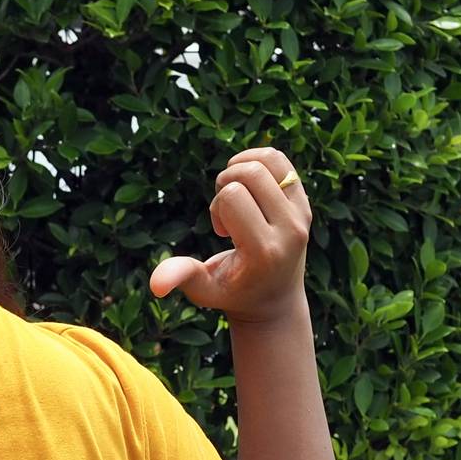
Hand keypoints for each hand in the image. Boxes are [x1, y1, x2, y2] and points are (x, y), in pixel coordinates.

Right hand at [149, 146, 311, 324]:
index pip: (234, 196)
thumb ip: (181, 278)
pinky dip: (256, 161)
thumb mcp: (203, 289)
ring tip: (238, 197)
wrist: (275, 299)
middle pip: (251, 173)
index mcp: (264, 250)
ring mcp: (302, 214)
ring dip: (242, 170)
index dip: (216, 207)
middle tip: (227, 213)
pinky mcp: (305, 204)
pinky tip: (246, 184)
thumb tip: (156, 284)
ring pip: (268, 161)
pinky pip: (280, 161)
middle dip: (227, 185)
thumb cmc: (232, 292)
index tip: (222, 231)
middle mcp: (290, 230)